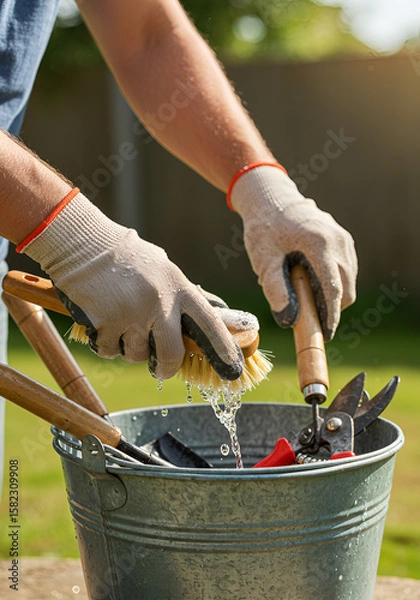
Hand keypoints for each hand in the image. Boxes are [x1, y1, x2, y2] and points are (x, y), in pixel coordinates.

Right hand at [20, 191, 243, 379]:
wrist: (84, 244)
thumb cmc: (126, 257)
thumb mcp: (163, 269)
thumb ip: (181, 296)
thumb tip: (211, 317)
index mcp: (178, 288)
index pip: (209, 324)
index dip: (223, 349)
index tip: (233, 368)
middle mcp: (159, 303)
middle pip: (171, 354)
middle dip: (166, 368)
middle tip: (160, 369)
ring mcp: (131, 315)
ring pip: (136, 354)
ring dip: (128, 347)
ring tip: (119, 319)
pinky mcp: (105, 324)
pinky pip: (108, 350)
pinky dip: (104, 342)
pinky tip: (101, 319)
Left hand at [229, 164, 356, 340]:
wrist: (271, 198)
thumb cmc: (264, 227)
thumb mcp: (263, 259)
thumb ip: (275, 289)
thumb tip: (288, 321)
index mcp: (320, 244)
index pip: (333, 289)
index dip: (331, 316)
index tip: (325, 334)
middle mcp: (339, 240)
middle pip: (346, 289)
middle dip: (330, 307)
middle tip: (304, 312)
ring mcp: (344, 239)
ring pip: (348, 281)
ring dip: (331, 294)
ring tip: (302, 290)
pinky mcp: (344, 240)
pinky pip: (345, 270)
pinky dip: (332, 281)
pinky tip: (308, 278)